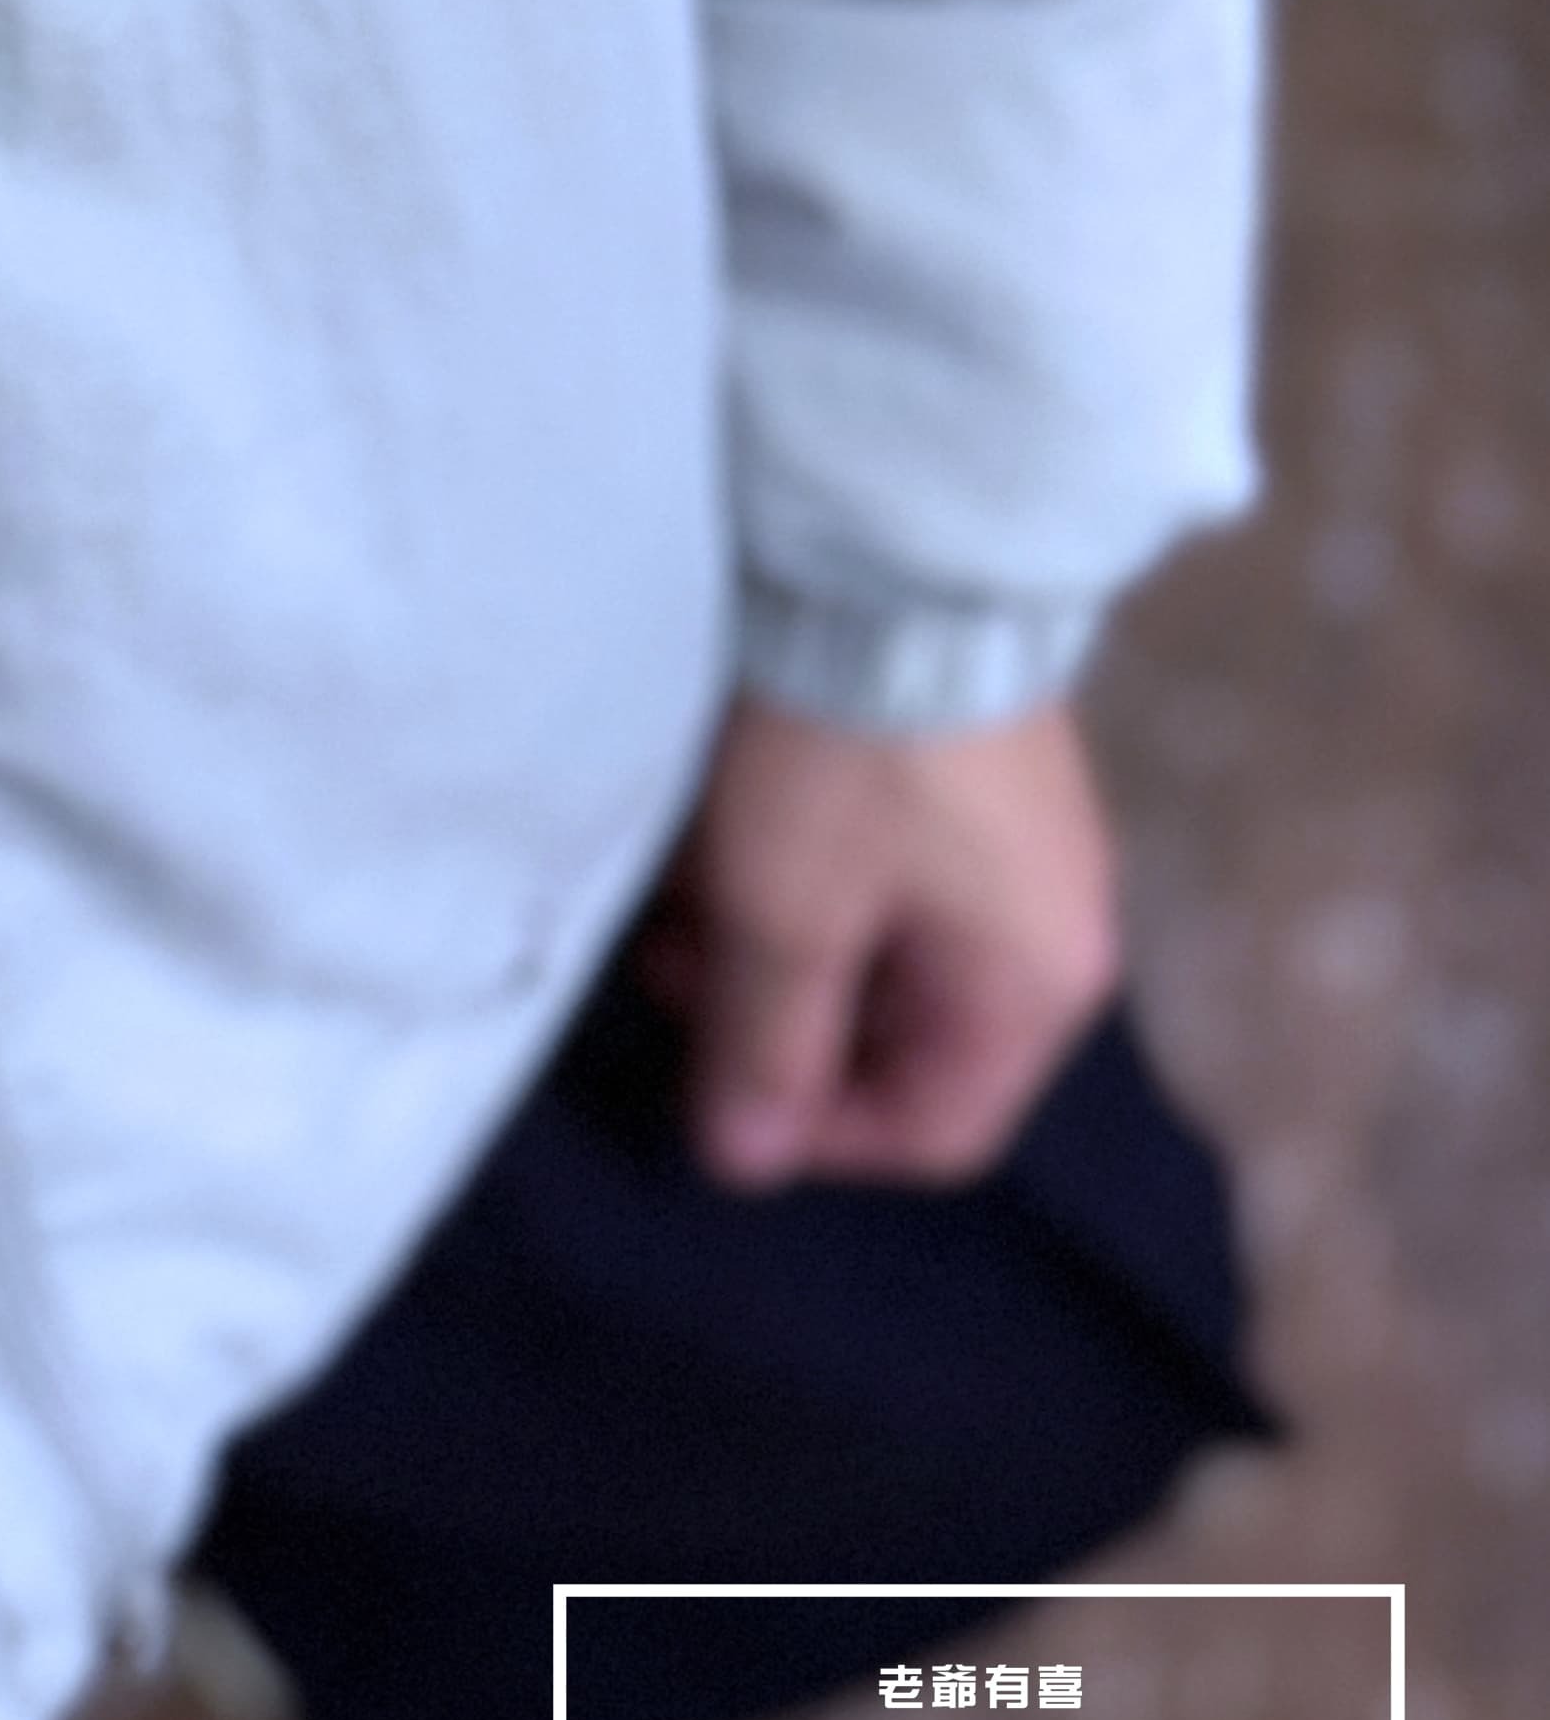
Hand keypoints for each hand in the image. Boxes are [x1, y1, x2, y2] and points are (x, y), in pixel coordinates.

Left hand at [640, 690, 1120, 1189]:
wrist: (892, 557)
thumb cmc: (850, 753)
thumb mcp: (787, 911)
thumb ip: (766, 1045)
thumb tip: (745, 1162)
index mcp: (1035, 986)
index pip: (936, 1129)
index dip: (816, 1135)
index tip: (711, 1096)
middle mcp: (1049, 928)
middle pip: (905, 1040)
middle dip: (774, 1024)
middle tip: (669, 973)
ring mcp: (1014, 849)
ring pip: (882, 953)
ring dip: (771, 950)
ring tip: (672, 904)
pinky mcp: (969, 784)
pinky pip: (886, 879)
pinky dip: (801, 884)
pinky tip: (717, 842)